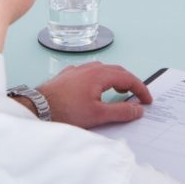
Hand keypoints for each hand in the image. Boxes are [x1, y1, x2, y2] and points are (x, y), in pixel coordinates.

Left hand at [39, 62, 153, 127]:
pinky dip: (99, 80)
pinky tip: (95, 90)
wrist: (37, 109)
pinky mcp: (67, 76)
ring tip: (118, 92)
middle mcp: (88, 68)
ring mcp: (76, 70)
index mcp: (99, 75)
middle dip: (129, 83)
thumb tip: (137, 109)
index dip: (140, 88)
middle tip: (136, 96)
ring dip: (114, 80)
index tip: (147, 100)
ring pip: (101, 70)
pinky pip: (88, 73)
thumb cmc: (64, 111)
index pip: (127, 77)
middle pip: (116, 71)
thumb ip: (121, 112)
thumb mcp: (98, 115)